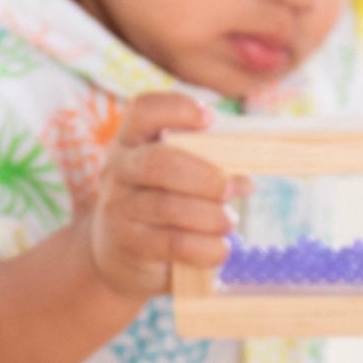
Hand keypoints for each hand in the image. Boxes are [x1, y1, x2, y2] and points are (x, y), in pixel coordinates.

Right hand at [86, 92, 243, 298]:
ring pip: (170, 207)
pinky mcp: (129, 245)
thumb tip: (244, 179)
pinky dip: (208, 247)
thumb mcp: (175, 178)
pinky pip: (175, 244)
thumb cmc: (161, 205)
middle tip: (230, 188)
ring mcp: (119, 208)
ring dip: (211, 216)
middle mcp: (118, 170)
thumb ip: (206, 168)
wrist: (120, 254)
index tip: (210, 118)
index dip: (176, 109)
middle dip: (204, 176)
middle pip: (158, 162)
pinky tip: (220, 247)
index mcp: (132, 141)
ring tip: (229, 222)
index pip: (143, 111)